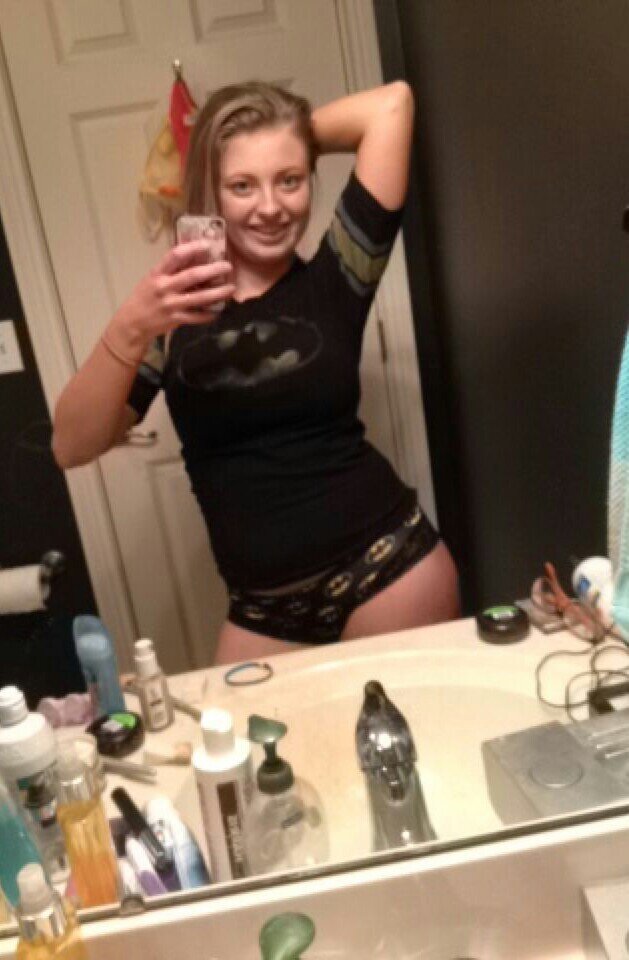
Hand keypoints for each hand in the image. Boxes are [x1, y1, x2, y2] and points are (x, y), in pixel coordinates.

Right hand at [106, 240, 235, 359]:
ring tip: (231, 288)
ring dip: (218, 293)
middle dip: (213, 270)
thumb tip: (194, 254)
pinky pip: (197, 317)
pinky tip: (218, 310)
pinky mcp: (176, 320)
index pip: (175, 256)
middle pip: (192, 276)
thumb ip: (171, 269)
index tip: (207, 244)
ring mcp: (171, 305)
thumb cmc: (145, 296)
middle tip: (227, 266)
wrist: (133, 322)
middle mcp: (164, 287)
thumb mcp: (153, 278)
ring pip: (199, 298)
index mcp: (158, 273)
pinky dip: (209, 314)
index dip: (192, 248)